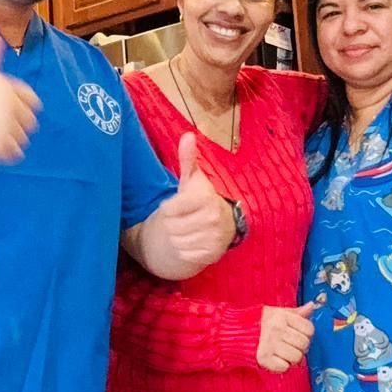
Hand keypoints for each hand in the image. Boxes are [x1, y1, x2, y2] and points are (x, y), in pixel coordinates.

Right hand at [0, 27, 40, 163]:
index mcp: (6, 87)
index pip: (33, 101)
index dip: (20, 106)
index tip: (2, 110)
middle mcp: (7, 106)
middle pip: (30, 122)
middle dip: (16, 124)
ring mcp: (2, 127)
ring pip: (23, 139)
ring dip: (11, 139)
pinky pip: (15, 154)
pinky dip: (6, 153)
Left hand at [150, 133, 234, 275]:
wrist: (223, 223)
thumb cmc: (201, 199)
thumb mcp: (193, 179)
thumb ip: (188, 159)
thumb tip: (187, 135)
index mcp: (206, 198)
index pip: (169, 209)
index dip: (167, 207)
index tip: (175, 205)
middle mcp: (213, 218)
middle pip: (170, 227)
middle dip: (171, 223)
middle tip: (182, 218)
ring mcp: (214, 238)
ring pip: (176, 242)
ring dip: (177, 237)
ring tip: (187, 228)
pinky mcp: (213, 254)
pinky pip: (184, 255)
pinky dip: (184, 250)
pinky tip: (192, 240)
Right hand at [257, 302, 317, 372]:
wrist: (237, 333)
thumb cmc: (260, 323)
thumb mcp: (279, 313)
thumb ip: (296, 313)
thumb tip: (311, 306)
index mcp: (281, 316)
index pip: (309, 329)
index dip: (306, 334)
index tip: (298, 334)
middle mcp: (276, 329)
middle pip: (304, 344)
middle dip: (299, 347)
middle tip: (289, 345)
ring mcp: (270, 343)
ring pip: (296, 358)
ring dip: (291, 358)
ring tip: (282, 352)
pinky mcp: (264, 358)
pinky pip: (284, 367)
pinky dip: (281, 366)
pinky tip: (275, 358)